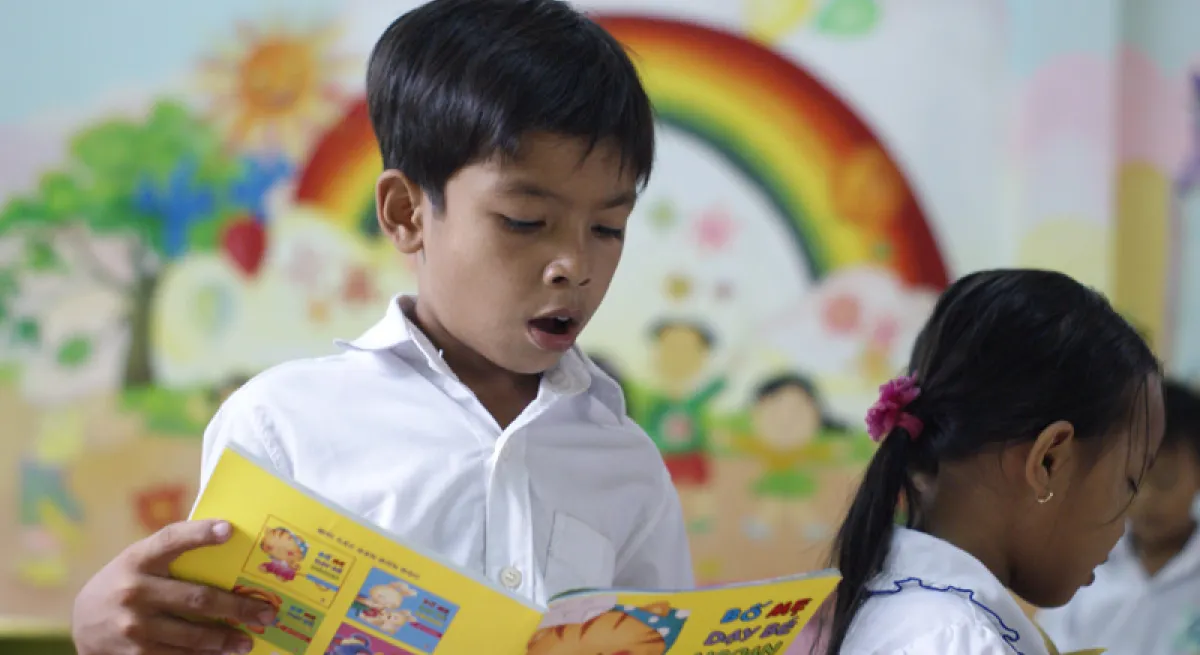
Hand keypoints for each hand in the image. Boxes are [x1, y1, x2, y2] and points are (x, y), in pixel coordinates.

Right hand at [72, 519, 276, 654]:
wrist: (82, 623)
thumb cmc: (125, 583)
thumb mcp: (139, 560)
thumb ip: (172, 553)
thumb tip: (227, 539)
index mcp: (138, 559)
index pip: (171, 540)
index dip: (199, 534)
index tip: (228, 530)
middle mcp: (134, 591)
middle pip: (197, 598)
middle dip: (237, 608)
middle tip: (265, 613)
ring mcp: (133, 626)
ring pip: (192, 635)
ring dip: (225, 640)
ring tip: (247, 641)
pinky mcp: (134, 654)